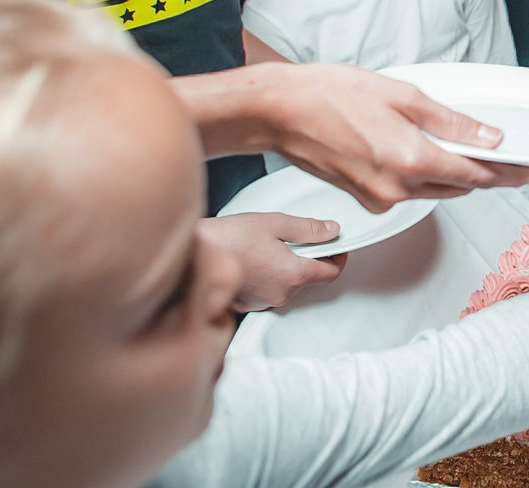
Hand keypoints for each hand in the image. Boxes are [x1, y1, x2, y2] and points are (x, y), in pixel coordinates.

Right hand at [197, 213, 347, 311]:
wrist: (190, 256)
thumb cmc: (227, 239)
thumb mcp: (274, 224)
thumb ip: (308, 229)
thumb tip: (331, 231)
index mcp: (294, 274)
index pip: (331, 273)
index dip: (338, 257)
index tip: (336, 245)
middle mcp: (282, 294)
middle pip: (310, 279)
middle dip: (311, 259)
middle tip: (301, 239)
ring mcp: (263, 302)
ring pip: (289, 286)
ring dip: (288, 268)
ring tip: (272, 246)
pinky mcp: (247, 305)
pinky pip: (268, 291)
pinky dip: (269, 276)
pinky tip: (256, 259)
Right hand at [223, 62, 528, 210]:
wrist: (279, 112)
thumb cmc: (333, 94)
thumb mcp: (403, 96)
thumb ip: (451, 122)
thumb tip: (491, 137)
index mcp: (413, 159)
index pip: (478, 175)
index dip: (510, 173)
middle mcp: (398, 188)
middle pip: (459, 187)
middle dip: (486, 174)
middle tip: (510, 159)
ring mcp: (380, 198)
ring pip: (435, 191)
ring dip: (456, 176)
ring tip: (473, 154)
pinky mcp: (365, 198)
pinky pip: (409, 192)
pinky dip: (425, 177)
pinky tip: (426, 155)